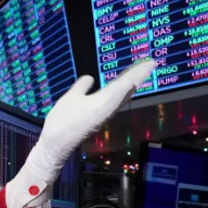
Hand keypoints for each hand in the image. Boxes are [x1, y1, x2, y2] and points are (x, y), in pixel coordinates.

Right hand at [26, 59, 154, 183]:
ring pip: (124, 97)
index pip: (126, 82)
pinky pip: (117, 102)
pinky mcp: (101, 119)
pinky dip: (123, 92)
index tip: (150, 62)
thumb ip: (82, 86)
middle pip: (128, 89)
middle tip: (149, 64)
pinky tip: (121, 91)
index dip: (138, 72)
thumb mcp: (70, 97)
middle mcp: (111, 108)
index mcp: (106, 100)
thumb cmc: (63, 119)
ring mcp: (106, 115)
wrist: (57, 144)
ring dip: (131, 84)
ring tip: (138, 74)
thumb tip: (90, 78)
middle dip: (138, 76)